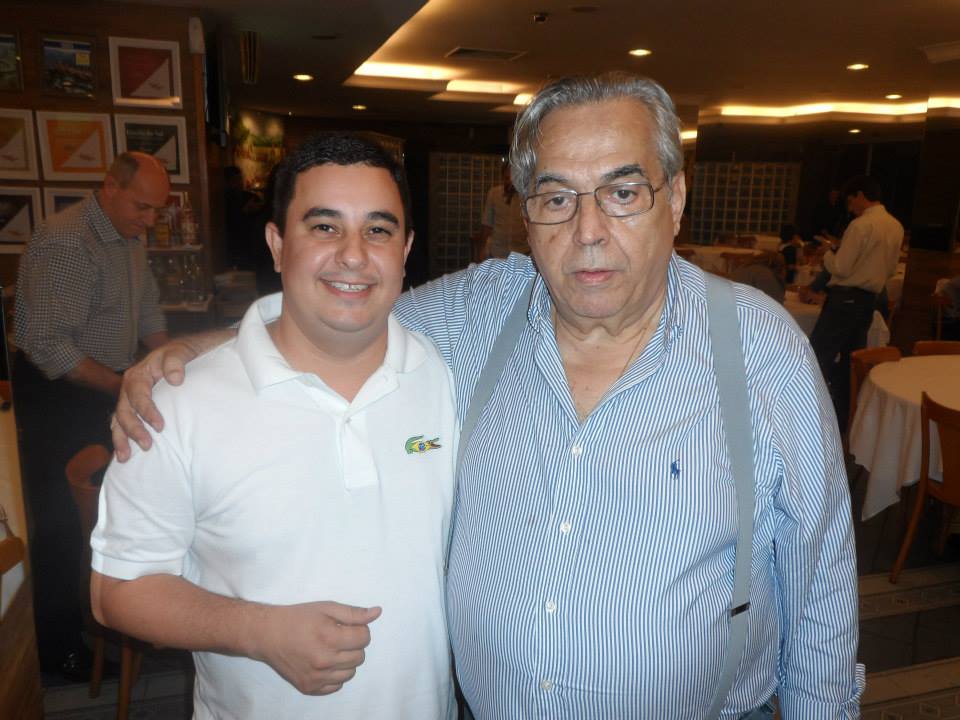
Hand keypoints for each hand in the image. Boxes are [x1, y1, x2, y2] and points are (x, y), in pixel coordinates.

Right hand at [112, 341, 198, 460]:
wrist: (190, 352)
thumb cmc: (186, 352)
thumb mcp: (183, 350)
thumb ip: (177, 361)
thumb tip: (174, 379)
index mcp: (139, 374)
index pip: (137, 396)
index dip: (147, 412)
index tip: (161, 426)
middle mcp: (131, 387)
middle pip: (124, 410)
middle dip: (133, 430)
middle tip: (148, 445)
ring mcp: (132, 398)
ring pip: (119, 420)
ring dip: (122, 438)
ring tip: (125, 458)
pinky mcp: (137, 406)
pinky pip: (124, 423)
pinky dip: (123, 437)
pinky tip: (126, 453)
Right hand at [250, 602, 381, 695]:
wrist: (267, 634)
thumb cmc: (297, 618)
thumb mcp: (326, 608)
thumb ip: (353, 613)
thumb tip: (377, 613)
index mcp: (329, 638)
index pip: (364, 638)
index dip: (359, 629)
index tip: (346, 627)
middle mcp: (324, 661)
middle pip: (360, 657)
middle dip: (354, 645)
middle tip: (338, 637)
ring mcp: (316, 677)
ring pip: (350, 673)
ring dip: (346, 661)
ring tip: (331, 650)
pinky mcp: (309, 688)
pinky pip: (336, 686)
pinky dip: (335, 675)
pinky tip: (324, 663)